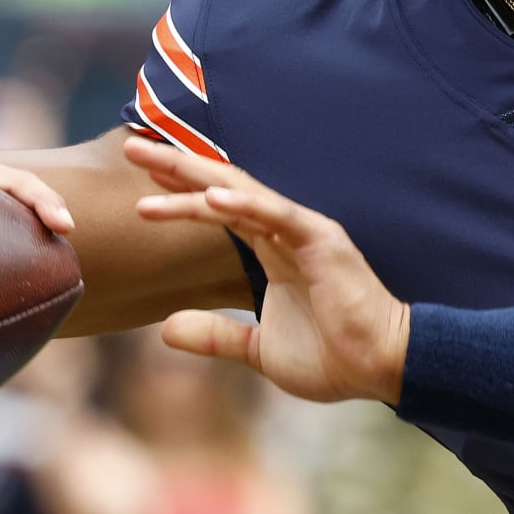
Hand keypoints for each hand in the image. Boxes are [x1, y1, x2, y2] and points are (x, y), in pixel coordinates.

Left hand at [125, 135, 409, 404]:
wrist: (381, 366)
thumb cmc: (332, 355)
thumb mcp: (259, 349)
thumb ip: (217, 334)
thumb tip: (165, 328)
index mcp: (274, 248)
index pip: (220, 208)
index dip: (181, 191)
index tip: (141, 177)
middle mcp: (285, 229)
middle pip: (223, 188)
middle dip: (177, 168)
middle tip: (133, 147)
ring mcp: (303, 230)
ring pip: (241, 194)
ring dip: (195, 179)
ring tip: (153, 166)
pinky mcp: (321, 241)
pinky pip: (276, 216)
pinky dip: (243, 203)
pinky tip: (209, 196)